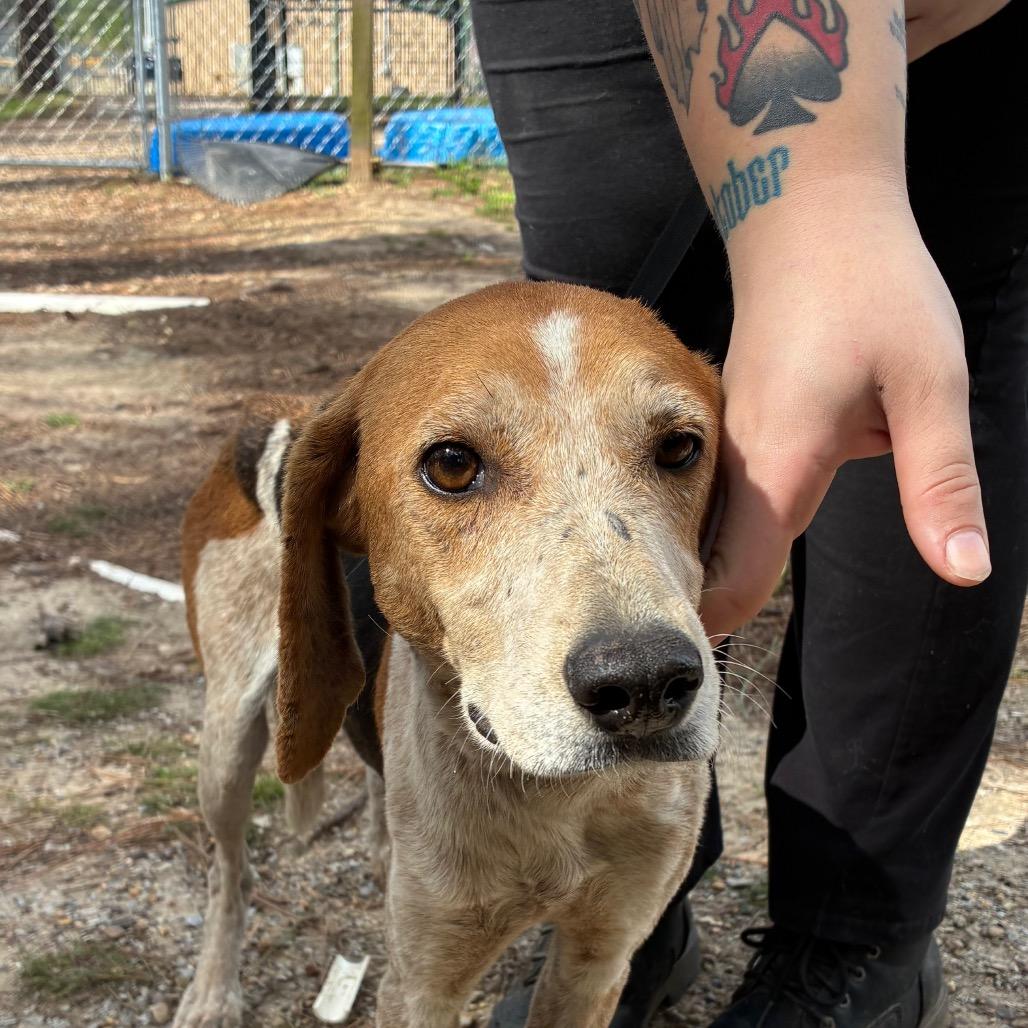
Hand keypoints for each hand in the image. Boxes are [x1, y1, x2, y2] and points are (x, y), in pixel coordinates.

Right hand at [700, 205, 989, 640]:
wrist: (808, 216)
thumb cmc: (872, 287)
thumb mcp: (930, 382)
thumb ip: (941, 481)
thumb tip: (963, 571)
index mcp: (779, 461)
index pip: (734, 578)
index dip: (716, 635)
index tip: (702, 686)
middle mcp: (735, 462)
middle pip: (706, 566)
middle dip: (701, 620)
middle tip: (694, 680)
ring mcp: (723, 444)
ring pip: (704, 535)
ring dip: (706, 581)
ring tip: (695, 632)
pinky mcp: (730, 431)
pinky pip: (713, 502)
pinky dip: (715, 538)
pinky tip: (723, 553)